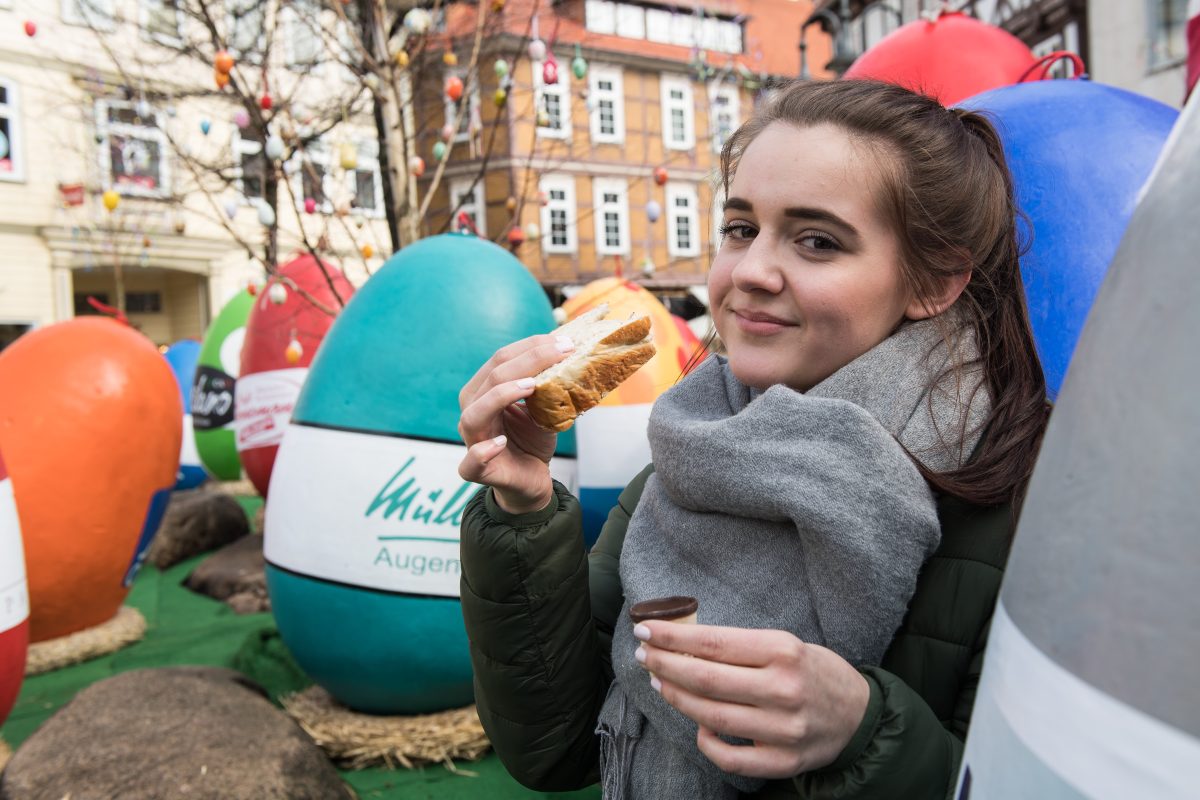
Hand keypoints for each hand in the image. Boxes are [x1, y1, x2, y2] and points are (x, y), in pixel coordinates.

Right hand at [458, 333, 573, 513]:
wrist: (531, 479)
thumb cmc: (531, 440)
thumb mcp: (543, 407)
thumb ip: (548, 384)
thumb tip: (575, 354)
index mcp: (484, 390)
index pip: (501, 359)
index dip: (531, 347)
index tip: (565, 342)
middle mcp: (472, 410)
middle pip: (492, 379)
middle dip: (528, 361)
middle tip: (562, 352)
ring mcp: (472, 440)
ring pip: (474, 414)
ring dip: (501, 396)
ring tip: (531, 386)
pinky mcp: (478, 470)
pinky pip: (471, 462)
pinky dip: (482, 451)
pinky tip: (500, 443)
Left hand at [633, 622, 869, 779]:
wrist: (860, 715)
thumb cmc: (814, 672)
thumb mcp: (786, 644)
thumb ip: (742, 647)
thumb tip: (684, 644)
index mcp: (784, 651)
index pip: (714, 643)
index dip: (673, 637)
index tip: (647, 630)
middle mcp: (783, 690)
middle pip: (706, 679)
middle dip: (666, 664)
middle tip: (645, 656)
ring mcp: (783, 730)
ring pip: (711, 716)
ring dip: (677, 698)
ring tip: (660, 682)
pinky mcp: (783, 761)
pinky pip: (730, 757)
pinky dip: (705, 741)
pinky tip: (696, 723)